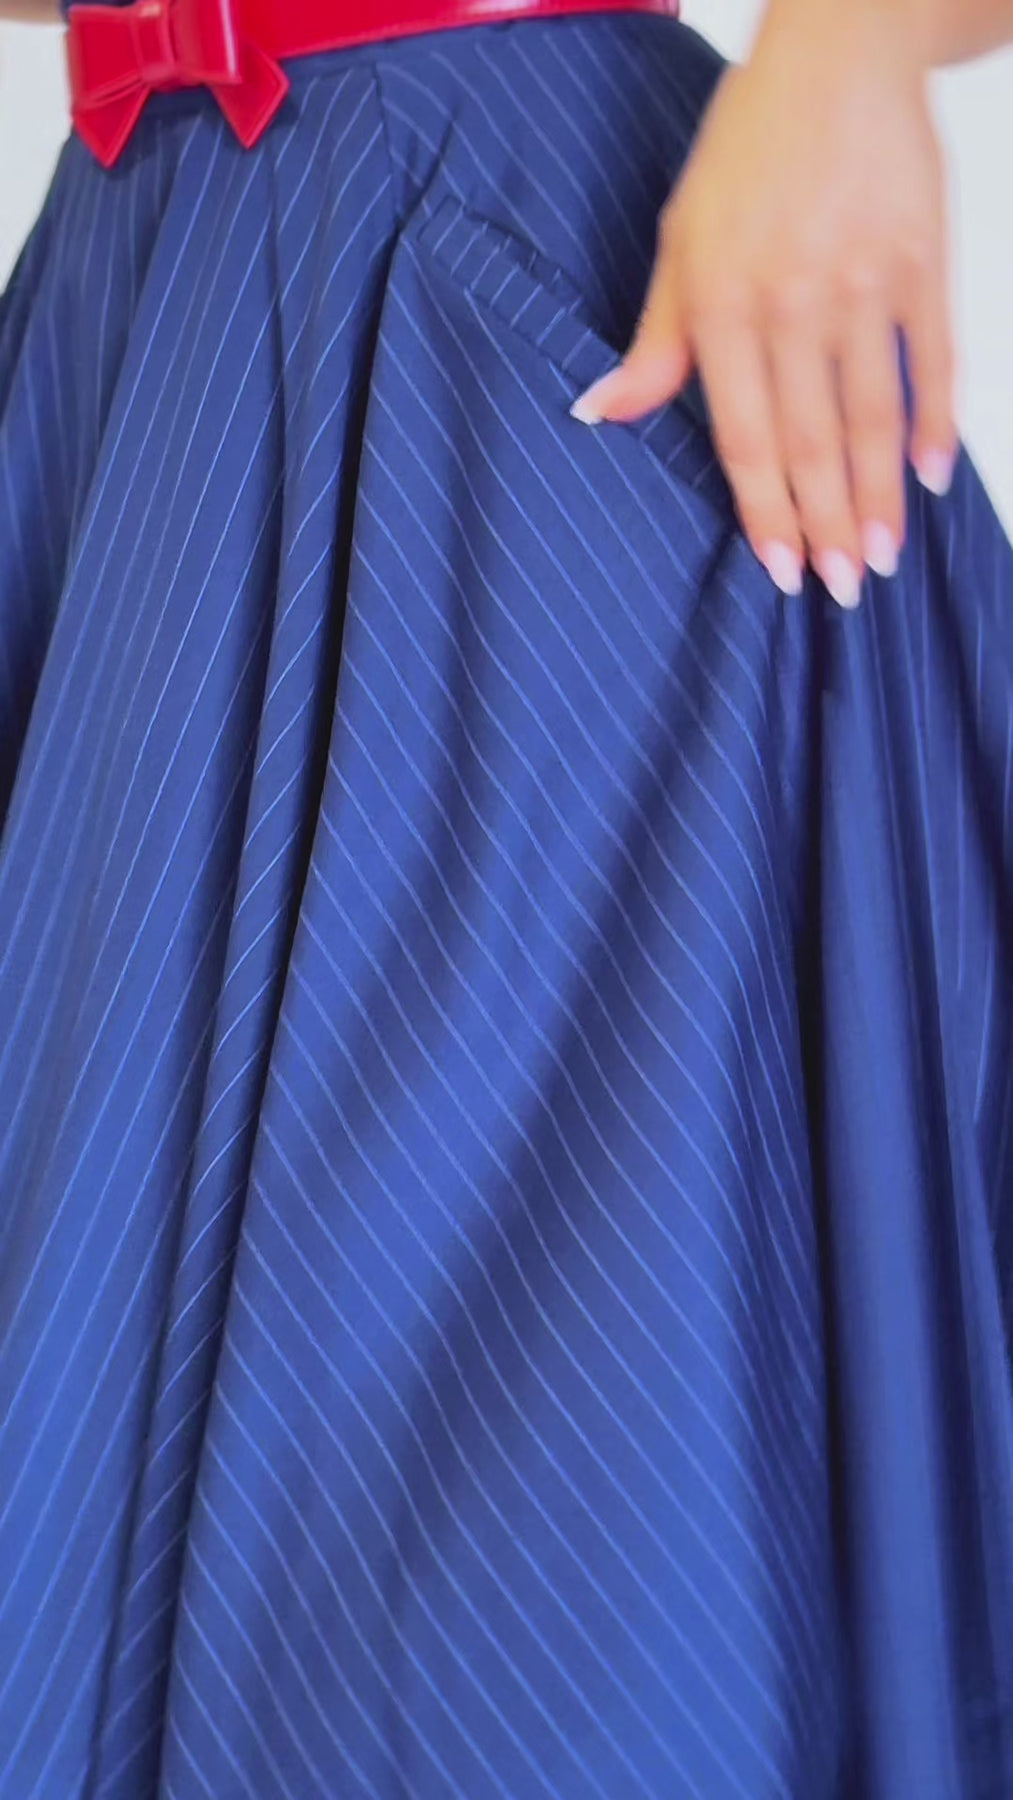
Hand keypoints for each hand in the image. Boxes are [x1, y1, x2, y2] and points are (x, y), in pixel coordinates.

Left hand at [570, 0, 956, 607]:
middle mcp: (792, 304)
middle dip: (828, 524)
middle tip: (842, 590)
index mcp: (723, 306)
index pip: (746, 437)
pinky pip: (932, 358)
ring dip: (879, 495)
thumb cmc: (748, 150)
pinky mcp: (920, 261)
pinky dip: (935, 420)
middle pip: (812, 441)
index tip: (782, 572)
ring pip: (871, 414)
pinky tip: (933, 477)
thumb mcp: (681, 238)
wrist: (838, 54)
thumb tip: (601, 415)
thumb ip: (656, 339)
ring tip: (885, 557)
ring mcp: (862, 284)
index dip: (766, 512)